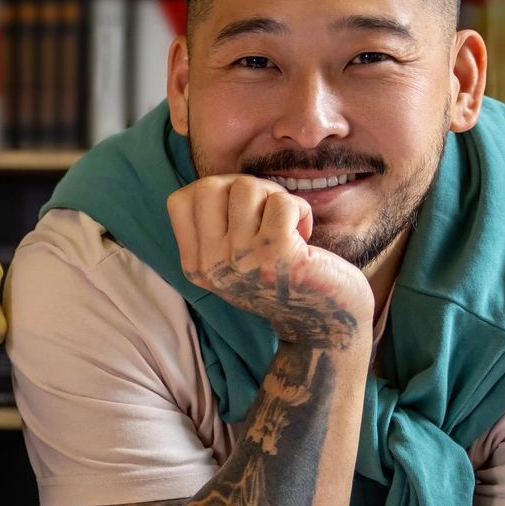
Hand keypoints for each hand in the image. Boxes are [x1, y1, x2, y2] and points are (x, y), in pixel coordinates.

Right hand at [167, 174, 371, 349]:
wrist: (325, 322)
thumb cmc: (282, 279)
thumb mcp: (232, 262)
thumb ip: (215, 228)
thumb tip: (214, 183)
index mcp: (196, 266)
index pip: (179, 201)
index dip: (214, 191)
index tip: (239, 211)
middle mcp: (212, 265)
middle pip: (209, 187)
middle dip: (245, 187)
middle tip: (267, 212)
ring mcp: (242, 260)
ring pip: (246, 187)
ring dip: (274, 196)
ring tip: (286, 223)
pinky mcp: (277, 254)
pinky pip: (282, 202)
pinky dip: (299, 209)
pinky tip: (304, 232)